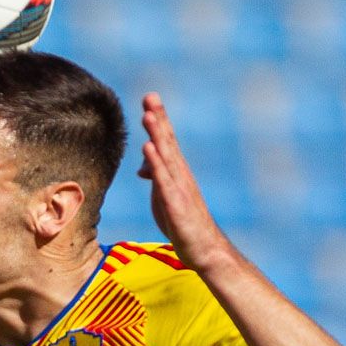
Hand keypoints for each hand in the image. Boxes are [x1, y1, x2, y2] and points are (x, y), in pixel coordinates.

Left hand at [137, 92, 230, 269]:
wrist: (204, 250)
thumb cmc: (182, 222)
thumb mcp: (163, 197)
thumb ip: (155, 177)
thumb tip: (142, 165)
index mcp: (176, 173)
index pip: (166, 141)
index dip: (158, 120)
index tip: (150, 98)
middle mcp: (180, 175)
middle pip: (168, 142)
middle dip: (159, 119)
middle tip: (151, 95)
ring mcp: (179, 188)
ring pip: (167, 157)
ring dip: (157, 135)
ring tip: (148, 114)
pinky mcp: (176, 205)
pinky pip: (164, 182)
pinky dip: (156, 164)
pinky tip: (148, 149)